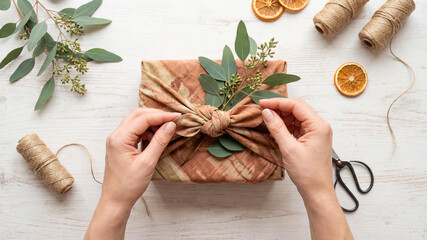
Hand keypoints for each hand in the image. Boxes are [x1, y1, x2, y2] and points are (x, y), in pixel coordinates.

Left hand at [101, 108, 180, 209]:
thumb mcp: (147, 163)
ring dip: (152, 122)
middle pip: (138, 115)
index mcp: (120, 138)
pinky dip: (147, 130)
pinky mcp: (120, 145)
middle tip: (173, 120)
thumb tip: (171, 125)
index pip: (143, 118)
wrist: (115, 201)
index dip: (162, 116)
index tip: (178, 117)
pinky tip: (156, 137)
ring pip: (136, 121)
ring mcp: (117, 140)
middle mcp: (116, 135)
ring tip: (166, 130)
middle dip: (157, 115)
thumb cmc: (128, 185)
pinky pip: (134, 131)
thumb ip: (159, 142)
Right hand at [260, 98, 352, 239]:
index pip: (296, 105)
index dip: (277, 102)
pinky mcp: (312, 138)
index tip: (262, 103)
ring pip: (296, 116)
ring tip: (267, 119)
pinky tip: (275, 127)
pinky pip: (297, 126)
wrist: (317, 191)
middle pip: (297, 108)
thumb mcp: (289, 149)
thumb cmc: (307, 173)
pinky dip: (285, 125)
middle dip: (279, 107)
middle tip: (262, 109)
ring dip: (282, 116)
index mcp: (318, 126)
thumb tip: (267, 112)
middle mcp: (320, 126)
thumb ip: (277, 128)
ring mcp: (316, 132)